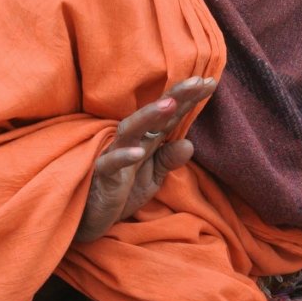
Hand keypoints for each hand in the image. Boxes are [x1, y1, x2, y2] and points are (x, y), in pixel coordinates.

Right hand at [75, 76, 216, 242]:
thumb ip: (168, 160)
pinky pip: (111, 163)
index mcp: (146, 141)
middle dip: (175, 96)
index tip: (211, 82)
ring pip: (131, 129)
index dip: (189, 100)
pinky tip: (138, 151)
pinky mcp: (101, 175)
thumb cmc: (121, 192)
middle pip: (154, 114)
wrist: (91, 219)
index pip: (170, 116)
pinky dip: (123, 156)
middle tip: (198, 81)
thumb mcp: (151, 178)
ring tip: (170, 103)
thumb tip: (190, 144)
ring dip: (149, 116)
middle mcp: (132, 142)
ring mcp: (114, 155)